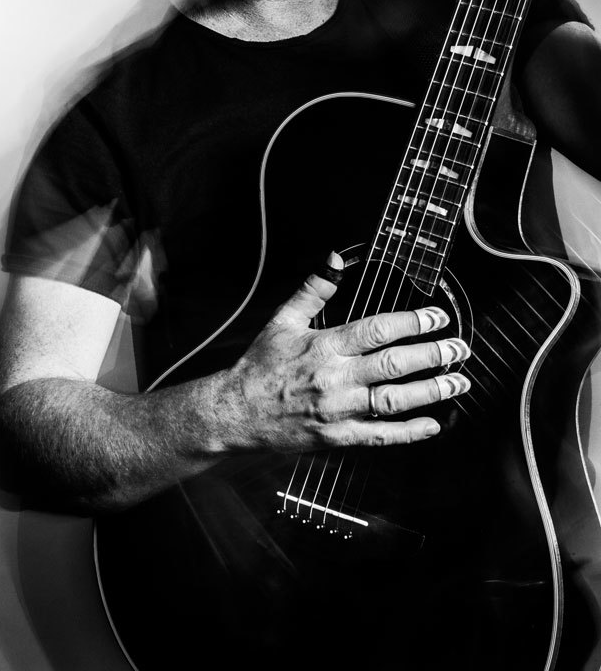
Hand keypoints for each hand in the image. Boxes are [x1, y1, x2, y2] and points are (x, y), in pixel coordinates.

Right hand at [219, 255, 470, 452]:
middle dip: (433, 355)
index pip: (377, 329)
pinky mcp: (338, 437)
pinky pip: (381, 436)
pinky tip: (434, 425)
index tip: (436, 317)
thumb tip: (334, 258)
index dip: (412, 322)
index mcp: (323, 346)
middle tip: (459, 348)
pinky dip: (410, 432)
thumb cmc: (261, 365)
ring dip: (431, 391)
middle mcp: (334, 377)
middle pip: (394, 364)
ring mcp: (338, 410)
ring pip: (394, 400)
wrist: (238, 411)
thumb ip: (313, 289)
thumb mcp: (283, 320)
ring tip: (458, 381)